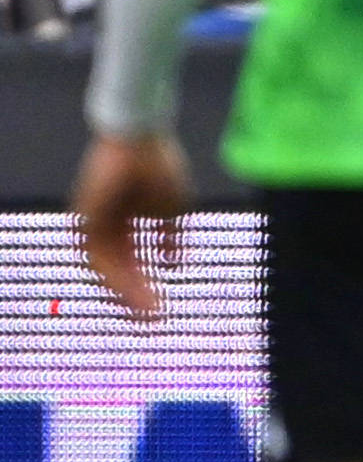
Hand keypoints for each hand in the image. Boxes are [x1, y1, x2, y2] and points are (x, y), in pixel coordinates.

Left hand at [70, 133, 190, 321]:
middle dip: (137, 298)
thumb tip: (176, 264)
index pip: (130, 265)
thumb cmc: (157, 167)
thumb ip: (169, 238)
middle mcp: (104, 230)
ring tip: (149, 313)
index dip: (144, 288)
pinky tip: (135, 292)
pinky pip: (99, 259)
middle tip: (155, 321)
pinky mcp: (87, 222)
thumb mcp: (171, 209)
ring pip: (108, 270)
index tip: (161, 310)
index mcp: (122, 226)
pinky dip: (116, 278)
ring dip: (128, 294)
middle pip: (118, 272)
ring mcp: (93, 226)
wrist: (141, 140)